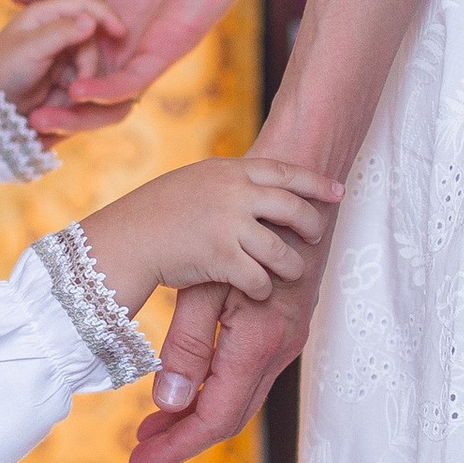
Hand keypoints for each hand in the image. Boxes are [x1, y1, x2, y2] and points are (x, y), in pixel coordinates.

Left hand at [0, 0, 113, 119]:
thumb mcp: (30, 49)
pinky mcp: (64, 80)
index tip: (121, 32)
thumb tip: (91, 20)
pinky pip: (84, 85)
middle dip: (89, 63)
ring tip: (65, 98)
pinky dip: (78, 96)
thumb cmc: (1, 72)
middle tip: (76, 86)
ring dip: (83, 83)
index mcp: (45, 14)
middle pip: (92, 41)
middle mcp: (56, 33)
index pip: (85, 5)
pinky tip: (61, 104)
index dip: (105, 16)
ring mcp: (61, 57)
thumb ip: (62, 32)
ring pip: (91, 65)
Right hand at [7, 0, 260, 136]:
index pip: (67, 56)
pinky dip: (105, 93)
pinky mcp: (164, 54)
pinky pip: (131, 83)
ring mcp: (143, 52)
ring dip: (77, 114)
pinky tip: (78, 92)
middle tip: (22, 121)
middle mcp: (122, 44)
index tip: (7, 87)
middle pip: (83, 89)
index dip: (41, 76)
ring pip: (107, 99)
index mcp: (103, 20)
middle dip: (55, 108)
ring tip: (43, 120)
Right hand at [77, 153, 339, 316]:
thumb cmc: (155, 215)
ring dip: (292, 265)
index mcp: (228, 170)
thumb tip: (255, 188)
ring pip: (282, 250)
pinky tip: (258, 291)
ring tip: (292, 272)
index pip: (284, 172)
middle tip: (317, 235)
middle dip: (311, 224)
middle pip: (292, 207)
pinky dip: (263, 288)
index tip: (338, 191)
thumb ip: (226, 183)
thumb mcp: (193, 182)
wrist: (125, 239)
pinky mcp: (221, 258)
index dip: (315, 183)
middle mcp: (233, 193)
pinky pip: (260, 278)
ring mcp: (229, 224)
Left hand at [126, 248, 325, 462]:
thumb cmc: (246, 229)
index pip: (214, 417)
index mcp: (259, 342)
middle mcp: (279, 351)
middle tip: (139, 451)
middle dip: (182, 438)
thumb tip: (168, 403)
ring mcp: (285, 344)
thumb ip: (188, 345)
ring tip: (153, 425)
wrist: (302, 194)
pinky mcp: (282, 334)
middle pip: (228, 417)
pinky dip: (214, 393)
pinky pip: (247, 378)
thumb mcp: (206, 283)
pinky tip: (186, 391)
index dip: (175, 444)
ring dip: (196, 416)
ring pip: (239, 400)